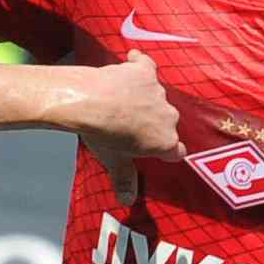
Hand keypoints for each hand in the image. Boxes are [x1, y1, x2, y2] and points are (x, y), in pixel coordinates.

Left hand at [75, 49, 184, 203]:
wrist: (88, 102)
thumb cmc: (102, 134)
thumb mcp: (113, 161)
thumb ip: (125, 179)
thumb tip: (127, 200)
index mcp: (164, 141)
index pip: (176, 151)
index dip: (166, 152)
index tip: (155, 151)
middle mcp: (168, 116)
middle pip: (166, 123)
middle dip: (151, 125)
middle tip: (130, 127)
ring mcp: (157, 92)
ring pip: (155, 97)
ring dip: (143, 99)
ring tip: (120, 102)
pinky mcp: (144, 71)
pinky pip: (145, 65)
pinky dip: (137, 64)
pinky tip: (129, 62)